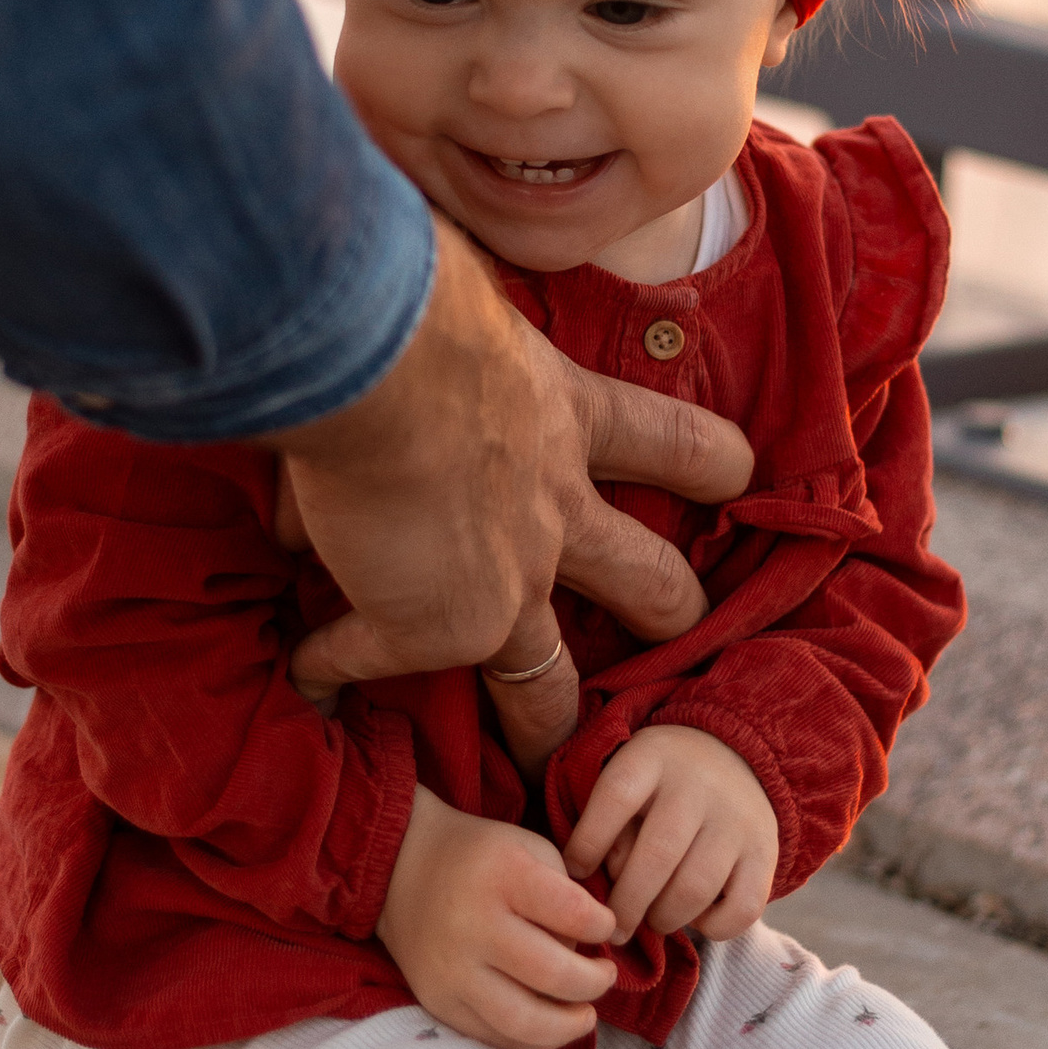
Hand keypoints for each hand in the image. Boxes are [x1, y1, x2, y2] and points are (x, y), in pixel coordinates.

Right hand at [280, 216, 752, 725]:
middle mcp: (550, 509)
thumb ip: (444, 310)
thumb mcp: (459, 285)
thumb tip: (386, 294)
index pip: (667, 438)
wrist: (372, 361)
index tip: (740, 476)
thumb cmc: (412, 291)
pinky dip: (329, 665)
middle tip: (683, 629)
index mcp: (565, 414)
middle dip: (668, 609)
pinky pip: (364, 659)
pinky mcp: (424, 627)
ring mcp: (499, 583)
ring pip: (542, 676)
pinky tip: (307, 679)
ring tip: (551, 763)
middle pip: (642, 577)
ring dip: (543, 721)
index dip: (707, 462)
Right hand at [377, 784, 621, 1048]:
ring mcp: (451, 969)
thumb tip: (591, 952)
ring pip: (523, 1021)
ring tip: (585, 1015)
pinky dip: (532, 1041)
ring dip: (568, 1026)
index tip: (605, 927)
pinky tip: (550, 1026)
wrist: (400, 866)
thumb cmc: (481, 858)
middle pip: (553, 974)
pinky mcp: (436, 1000)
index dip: (603, 926)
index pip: (574, 914)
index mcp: (503, 874)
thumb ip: (567, 894)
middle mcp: (472, 924)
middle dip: (594, 983)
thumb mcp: (529, 849)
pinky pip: (493, 1039)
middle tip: (605, 976)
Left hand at [562, 726, 778, 944]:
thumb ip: (608, 824)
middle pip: (657, 854)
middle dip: (626, 904)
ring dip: (664, 918)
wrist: (734, 757)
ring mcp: (737, 819)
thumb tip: (592, 888)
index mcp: (653, 757)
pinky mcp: (766, 853)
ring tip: (652, 920)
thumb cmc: (659, 785)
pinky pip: (742, 908)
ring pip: (696, 887)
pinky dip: (713, 927)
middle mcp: (699, 785)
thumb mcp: (628, 780)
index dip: (588, 842)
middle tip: (612, 928)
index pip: (616, 797)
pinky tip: (696, 917)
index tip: (575, 871)